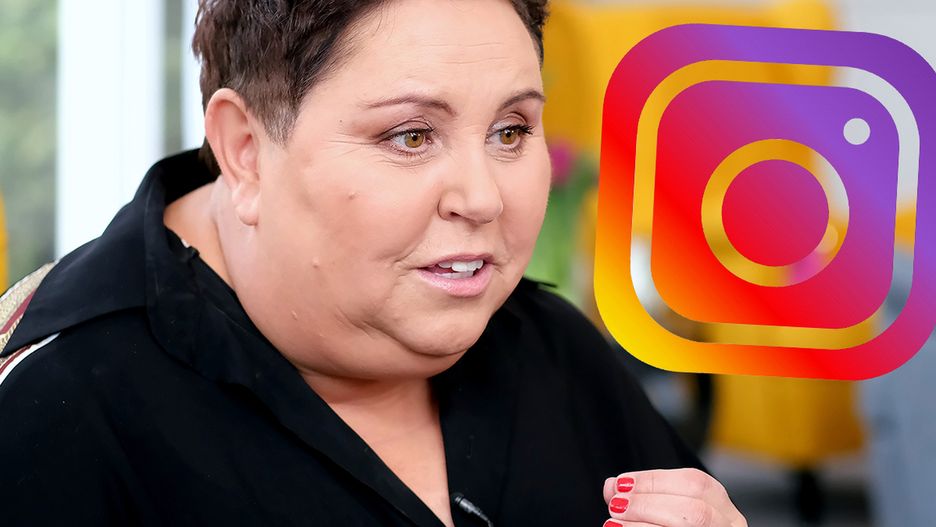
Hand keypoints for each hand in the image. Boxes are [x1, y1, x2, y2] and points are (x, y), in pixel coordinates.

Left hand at [601, 468, 746, 526]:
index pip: (695, 482)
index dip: (654, 480)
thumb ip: (641, 498)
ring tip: (614, 522)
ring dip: (645, 523)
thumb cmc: (672, 526)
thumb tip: (611, 486)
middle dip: (648, 503)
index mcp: (723, 508)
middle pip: (694, 511)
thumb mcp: (664, 511)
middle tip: (616, 504)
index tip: (621, 483)